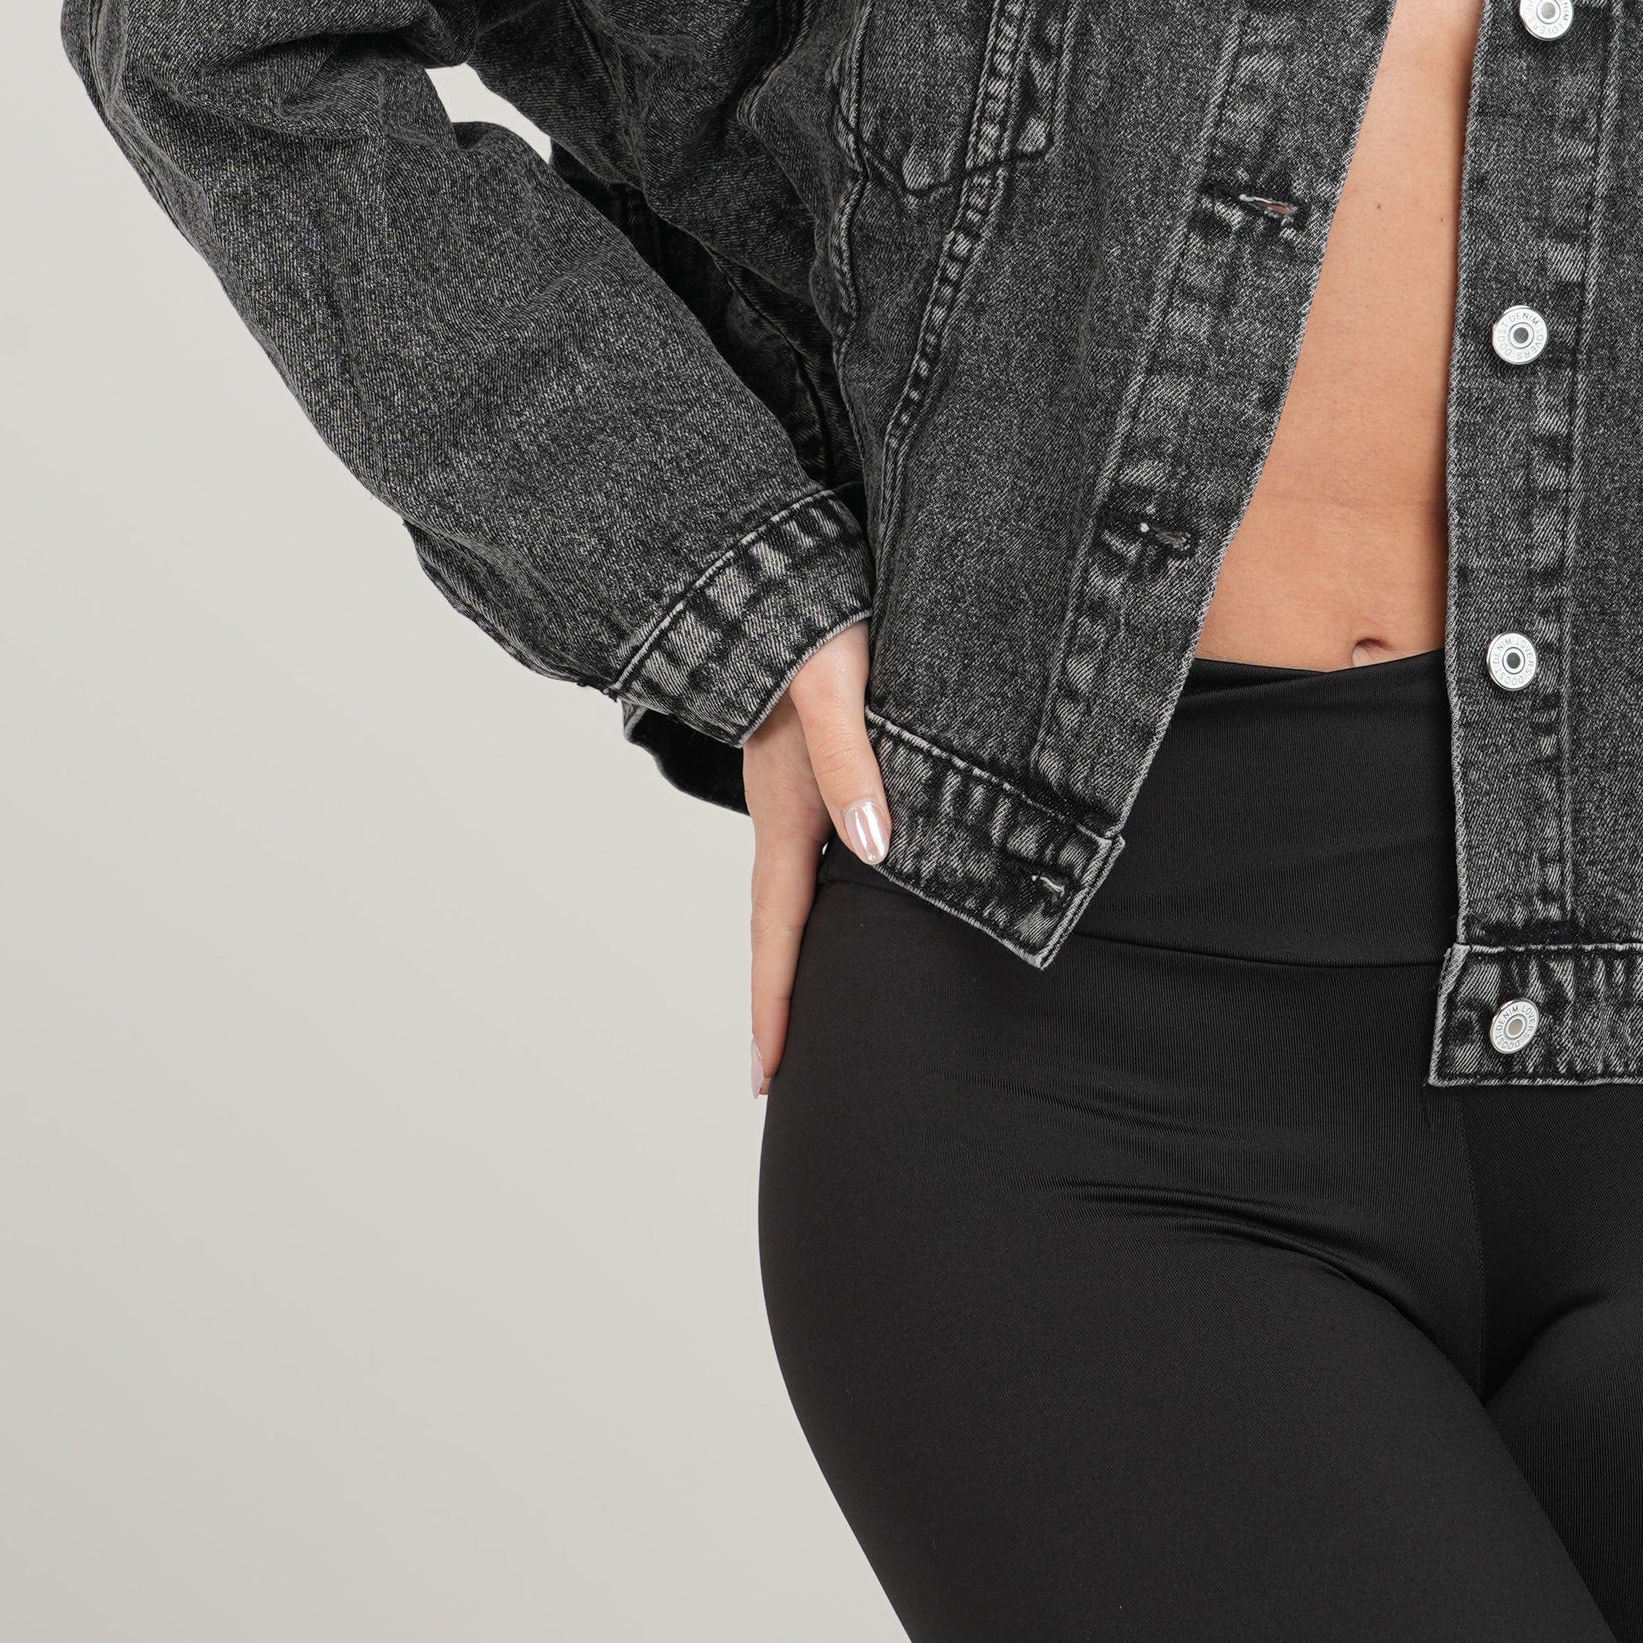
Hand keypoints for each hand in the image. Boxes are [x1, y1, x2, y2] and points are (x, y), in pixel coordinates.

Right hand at [739, 620, 888, 1098]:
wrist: (781, 570)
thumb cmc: (817, 625)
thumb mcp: (837, 690)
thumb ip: (854, 766)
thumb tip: (874, 850)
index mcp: (786, 808)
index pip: (778, 929)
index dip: (775, 1002)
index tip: (768, 1073)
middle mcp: (788, 809)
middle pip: (782, 923)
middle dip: (781, 995)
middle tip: (780, 1066)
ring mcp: (798, 787)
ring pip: (802, 886)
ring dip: (801, 945)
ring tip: (814, 1000)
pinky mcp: (817, 759)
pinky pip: (822, 846)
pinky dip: (827, 891)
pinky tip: (858, 893)